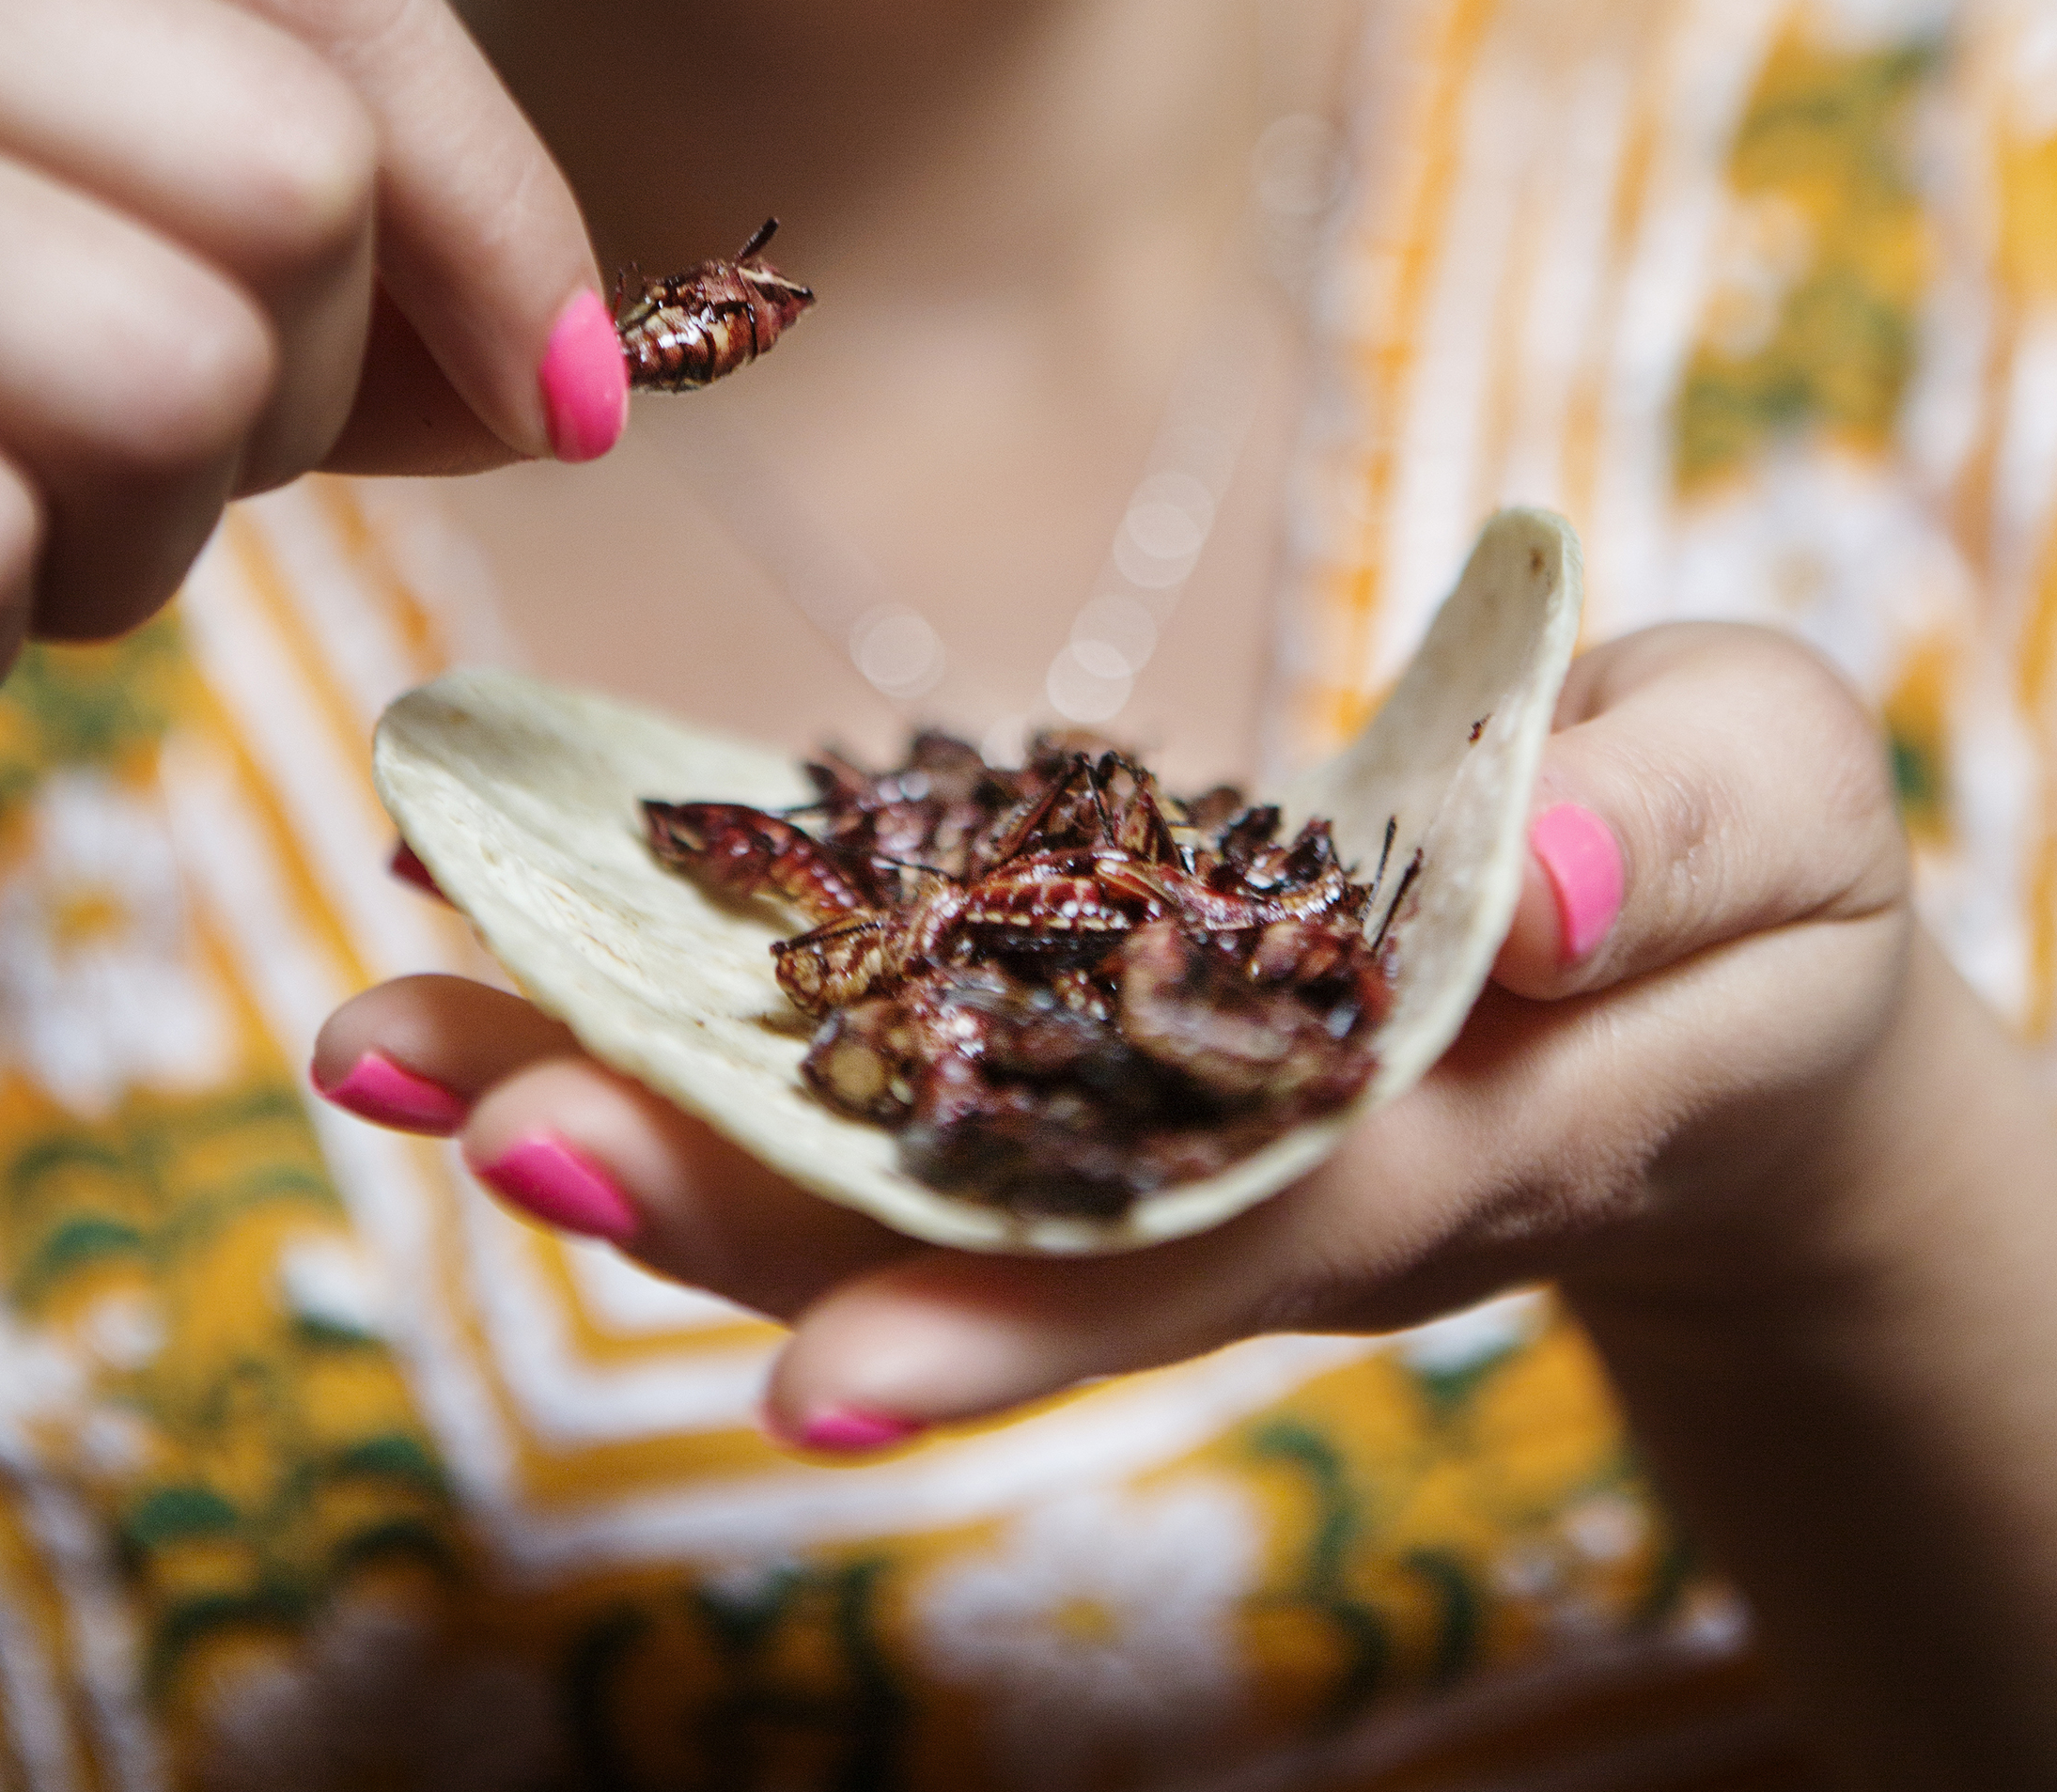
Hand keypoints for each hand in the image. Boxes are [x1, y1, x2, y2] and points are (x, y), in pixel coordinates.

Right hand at [0, 0, 617, 682]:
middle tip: (145, 455)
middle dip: (304, 380)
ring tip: (2, 505)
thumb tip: (573, 386)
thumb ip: (250, 192)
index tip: (583, 392)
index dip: (494, 192)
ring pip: (191, 375)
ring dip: (138, 529)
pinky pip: (12, 550)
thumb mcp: (32, 138)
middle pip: (296, 169)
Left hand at [317, 620, 1913, 1443]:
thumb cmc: (1758, 889)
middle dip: (724, 1195)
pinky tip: (517, 942)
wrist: (1708, 972)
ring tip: (397, 1041)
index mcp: (1433, 1143)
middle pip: (973, 1229)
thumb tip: (1532, 894)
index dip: (1024, 1312)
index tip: (804, 1365)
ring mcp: (1147, 1117)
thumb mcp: (1787, 817)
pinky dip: (704, 1003)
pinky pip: (886, 1041)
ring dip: (646, 1110)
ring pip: (887, 1158)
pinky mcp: (1088, 1028)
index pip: (1214, 1252)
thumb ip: (1686, 842)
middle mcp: (1240, 1173)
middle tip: (471, 1119)